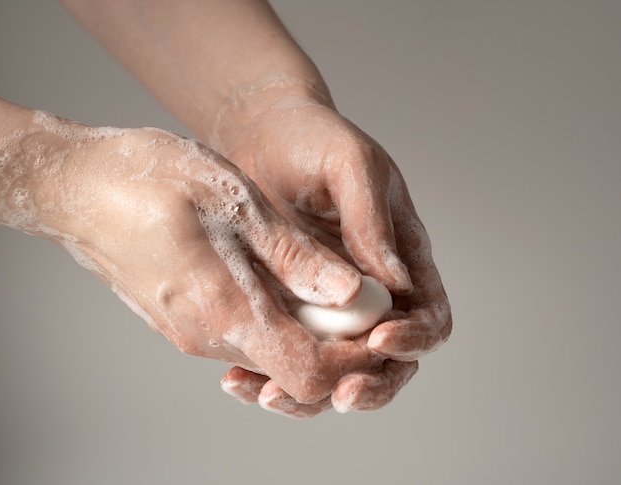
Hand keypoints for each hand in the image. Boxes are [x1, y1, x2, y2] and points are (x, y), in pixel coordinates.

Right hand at [24, 112, 390, 404]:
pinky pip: (244, 334)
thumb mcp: (234, 204)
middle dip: (337, 346)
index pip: (308, 373)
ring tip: (329, 287)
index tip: (376, 326)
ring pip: (270, 352)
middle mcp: (209, 335)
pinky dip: (277, 319)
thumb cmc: (151, 182)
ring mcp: (192, 330)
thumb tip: (348, 291)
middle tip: (363, 304)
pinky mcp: (185, 318)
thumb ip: (293, 256)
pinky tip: (284, 282)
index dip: (351, 360)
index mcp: (226, 311)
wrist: (77, 187)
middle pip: (292, 370)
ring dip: (308, 330)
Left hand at [213, 86, 451, 412]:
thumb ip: (373, 223)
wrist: (258, 134)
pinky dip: (267, 375)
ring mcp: (325, 305)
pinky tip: (238, 379)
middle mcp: (368, 291)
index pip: (430, 316)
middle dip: (369, 385)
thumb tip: (396, 285)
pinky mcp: (284, 308)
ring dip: (310, 395)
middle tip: (337, 395)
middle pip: (388, 361)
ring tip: (271, 395)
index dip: (414, 338)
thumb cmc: (313, 138)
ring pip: (333, 370)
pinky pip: (285, 354)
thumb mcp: (350, 167)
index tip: (379, 339)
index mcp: (403, 258)